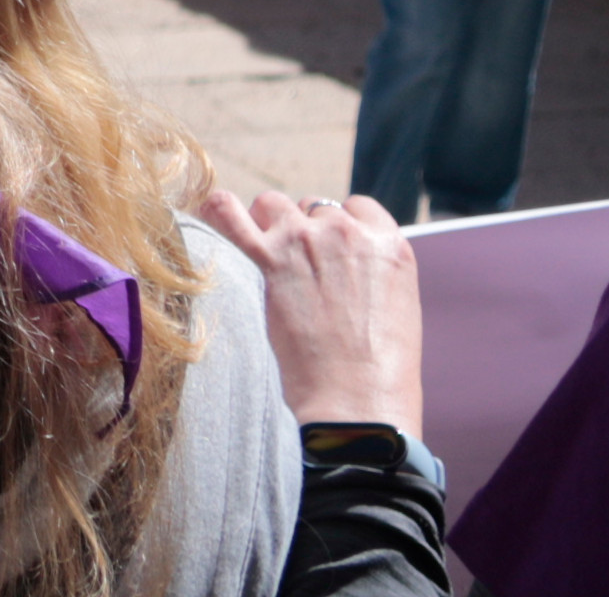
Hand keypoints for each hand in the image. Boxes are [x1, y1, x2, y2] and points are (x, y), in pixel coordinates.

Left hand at [193, 188, 423, 434]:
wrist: (358, 404)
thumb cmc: (379, 372)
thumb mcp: (395, 308)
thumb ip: (368, 272)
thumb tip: (338, 264)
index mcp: (390, 245)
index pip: (356, 208)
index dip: (339, 228)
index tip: (331, 254)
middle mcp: (348, 232)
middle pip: (312, 208)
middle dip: (303, 231)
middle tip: (299, 272)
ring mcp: (305, 241)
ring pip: (273, 204)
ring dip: (266, 224)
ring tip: (265, 257)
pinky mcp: (268, 259)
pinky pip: (228, 212)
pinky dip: (218, 209)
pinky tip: (213, 216)